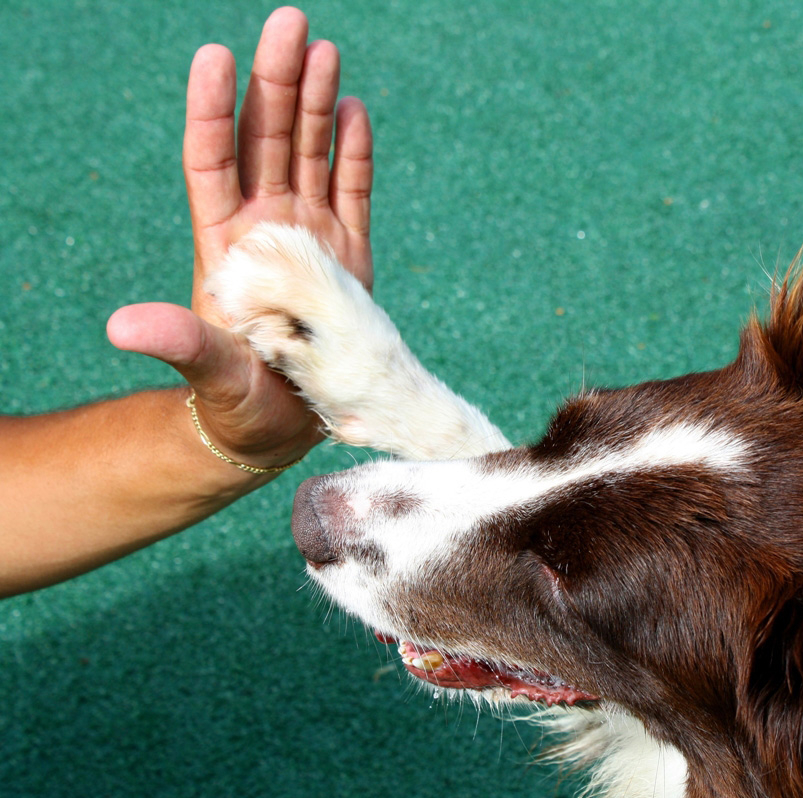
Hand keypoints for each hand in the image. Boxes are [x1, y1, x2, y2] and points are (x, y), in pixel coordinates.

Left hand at [107, 7, 372, 469]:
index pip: (214, 160)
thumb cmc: (237, 404)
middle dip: (276, 80)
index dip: (215, 110)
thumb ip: (180, 344)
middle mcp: (264, 228)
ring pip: (310, 153)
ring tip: (324, 48)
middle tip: (290, 22)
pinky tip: (353, 109)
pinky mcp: (347, 256)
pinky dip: (353, 152)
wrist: (282, 426)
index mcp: (226, 245)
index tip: (215, 55)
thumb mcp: (208, 374)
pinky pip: (352, 191)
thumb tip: (123, 327)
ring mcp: (308, 237)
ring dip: (315, 101)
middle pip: (267, 139)